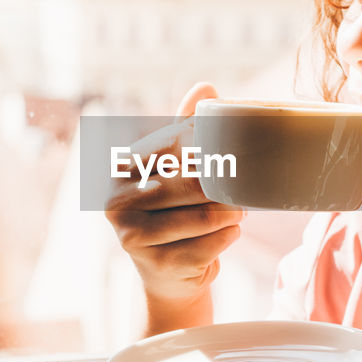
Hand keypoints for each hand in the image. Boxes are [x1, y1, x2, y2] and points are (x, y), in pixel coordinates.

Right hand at [104, 82, 245, 313]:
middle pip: (191, 182)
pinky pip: (210, 244)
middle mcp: (117, 202)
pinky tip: (230, 233)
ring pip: (204, 216)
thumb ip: (185, 128)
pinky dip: (228, 237)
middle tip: (244, 183)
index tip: (233, 151)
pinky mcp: (158, 265)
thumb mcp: (174, 169)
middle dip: (224, 183)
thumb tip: (206, 86)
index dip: (208, 147)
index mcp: (120, 170)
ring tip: (238, 209)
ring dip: (231, 212)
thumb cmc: (173, 211)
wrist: (169, 275)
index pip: (174, 146)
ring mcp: (133, 237)